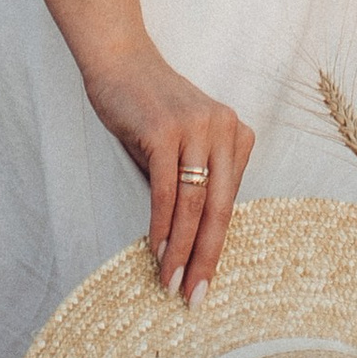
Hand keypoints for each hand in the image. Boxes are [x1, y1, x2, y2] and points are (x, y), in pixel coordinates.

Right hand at [81, 40, 254, 303]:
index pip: (229, 202)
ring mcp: (196, 128)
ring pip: (195, 203)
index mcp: (236, 134)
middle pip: (220, 207)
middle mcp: (224, 129)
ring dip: (181, 249)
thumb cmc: (148, 109)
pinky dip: (162, 224)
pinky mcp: (166, 130)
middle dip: (206, 257)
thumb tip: (193, 242)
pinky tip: (156, 250)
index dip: (218, 246)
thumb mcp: (183, 144)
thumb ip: (194, 181)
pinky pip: (167, 189)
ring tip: (170, 282)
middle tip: (195, 296)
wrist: (120, 60)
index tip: (206, 281)